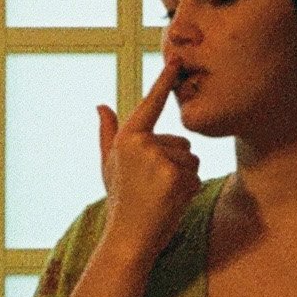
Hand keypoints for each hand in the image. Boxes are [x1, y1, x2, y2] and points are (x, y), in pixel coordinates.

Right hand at [96, 64, 202, 266]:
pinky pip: (196, 176)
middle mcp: (142, 143)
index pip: (151, 104)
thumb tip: (100, 105)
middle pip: (182, 143)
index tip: (176, 58)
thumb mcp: (109, 164)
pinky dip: (189, 191)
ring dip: (184, 179)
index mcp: (128, 137)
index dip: (164, 80)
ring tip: (161, 196)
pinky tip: (170, 203)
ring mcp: (159, 158)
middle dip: (176, 165)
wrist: (128, 237)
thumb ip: (107, 133)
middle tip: (154, 188)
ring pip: (192, 160)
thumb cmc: (121, 201)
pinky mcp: (175, 175)